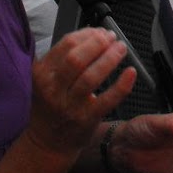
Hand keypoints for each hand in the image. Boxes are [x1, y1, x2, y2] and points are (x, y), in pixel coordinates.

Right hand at [26, 29, 135, 161]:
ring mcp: (70, 105)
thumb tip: (94, 34)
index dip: (88, 34)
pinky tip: (130, 73)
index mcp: (41, 73)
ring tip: (121, 49)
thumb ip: (63, 57)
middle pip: (77, 58)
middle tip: (112, 38)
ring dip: (110, 58)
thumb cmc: (51, 105)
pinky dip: (122, 85)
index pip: (66, 44)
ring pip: (92, 76)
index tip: (100, 31)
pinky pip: (108, 99)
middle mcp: (53, 89)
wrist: (47, 141)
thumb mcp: (46, 78)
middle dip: (98, 43)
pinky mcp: (87, 118)